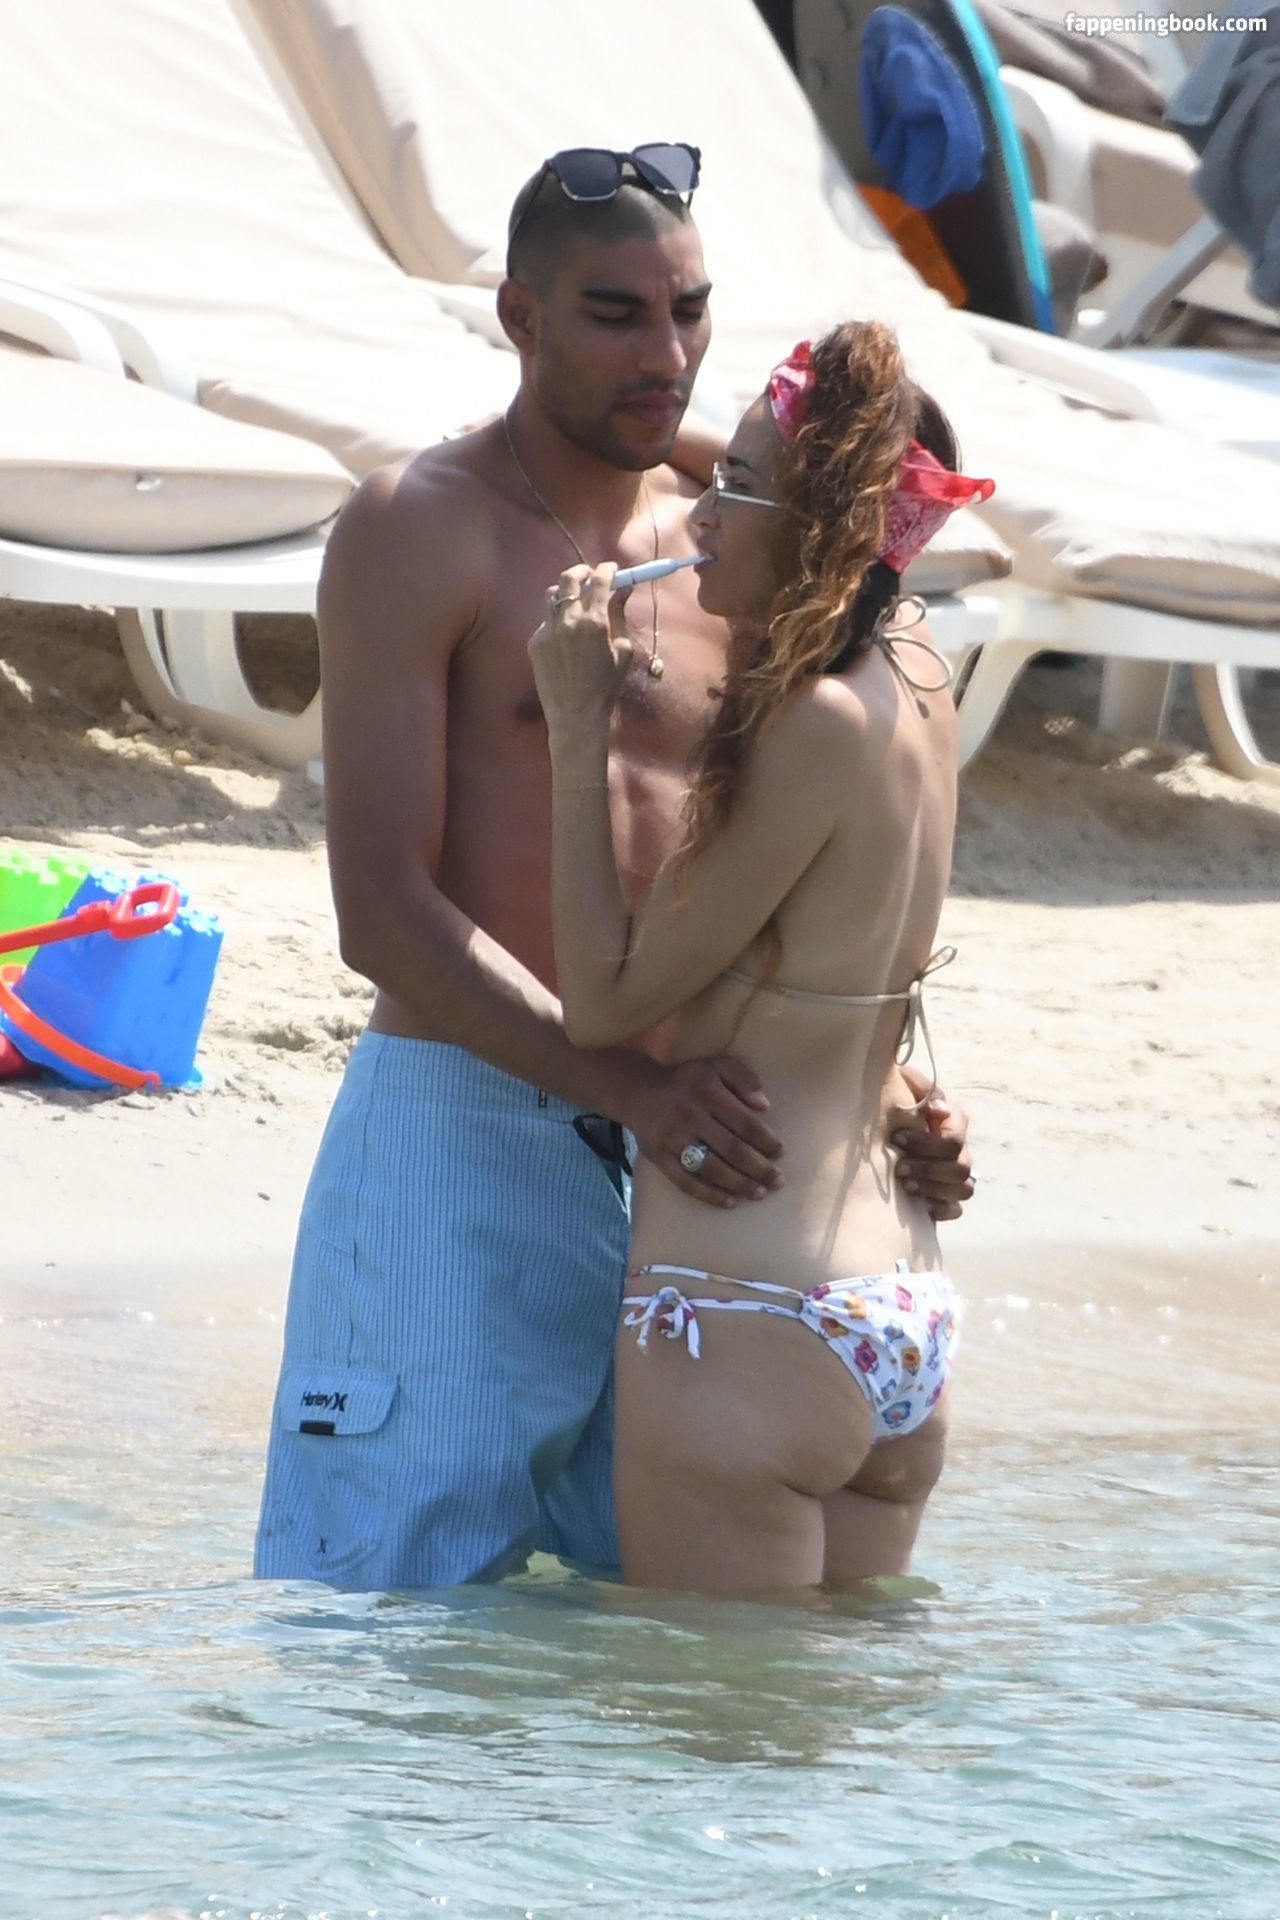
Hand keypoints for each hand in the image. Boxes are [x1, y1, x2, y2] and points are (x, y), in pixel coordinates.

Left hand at [528, 563, 633, 722]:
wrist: (576, 716)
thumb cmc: (607, 687)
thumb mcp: (623, 651)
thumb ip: (620, 616)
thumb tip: (623, 591)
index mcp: (594, 621)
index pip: (599, 579)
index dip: (607, 570)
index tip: (612, 570)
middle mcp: (568, 620)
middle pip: (569, 578)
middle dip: (581, 571)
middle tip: (589, 575)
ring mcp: (548, 630)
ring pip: (552, 595)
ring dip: (565, 592)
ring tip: (574, 601)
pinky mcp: (535, 643)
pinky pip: (545, 621)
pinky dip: (557, 620)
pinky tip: (565, 637)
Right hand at [619, 1052, 784, 1207]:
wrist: (638, 1092)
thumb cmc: (687, 1081)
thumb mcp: (716, 1066)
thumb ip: (743, 1078)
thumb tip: (764, 1106)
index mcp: (707, 1092)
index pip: (744, 1123)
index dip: (766, 1141)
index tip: (779, 1152)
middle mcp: (689, 1116)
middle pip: (732, 1149)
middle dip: (759, 1169)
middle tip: (777, 1181)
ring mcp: (672, 1139)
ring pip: (712, 1169)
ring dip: (739, 1185)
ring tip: (758, 1193)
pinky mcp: (659, 1157)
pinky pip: (686, 1182)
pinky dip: (710, 1195)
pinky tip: (730, 1202)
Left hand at [888, 1067, 974, 1221]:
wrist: (880, 1137)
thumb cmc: (892, 1107)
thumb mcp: (900, 1086)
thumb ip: (916, 1085)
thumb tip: (936, 1105)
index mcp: (951, 1122)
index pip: (956, 1133)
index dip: (929, 1140)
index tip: (897, 1138)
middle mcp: (959, 1150)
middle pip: (961, 1164)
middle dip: (929, 1167)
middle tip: (900, 1166)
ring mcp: (956, 1176)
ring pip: (964, 1188)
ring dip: (934, 1187)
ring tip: (906, 1185)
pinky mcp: (947, 1199)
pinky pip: (956, 1209)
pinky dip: (941, 1208)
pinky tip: (920, 1205)